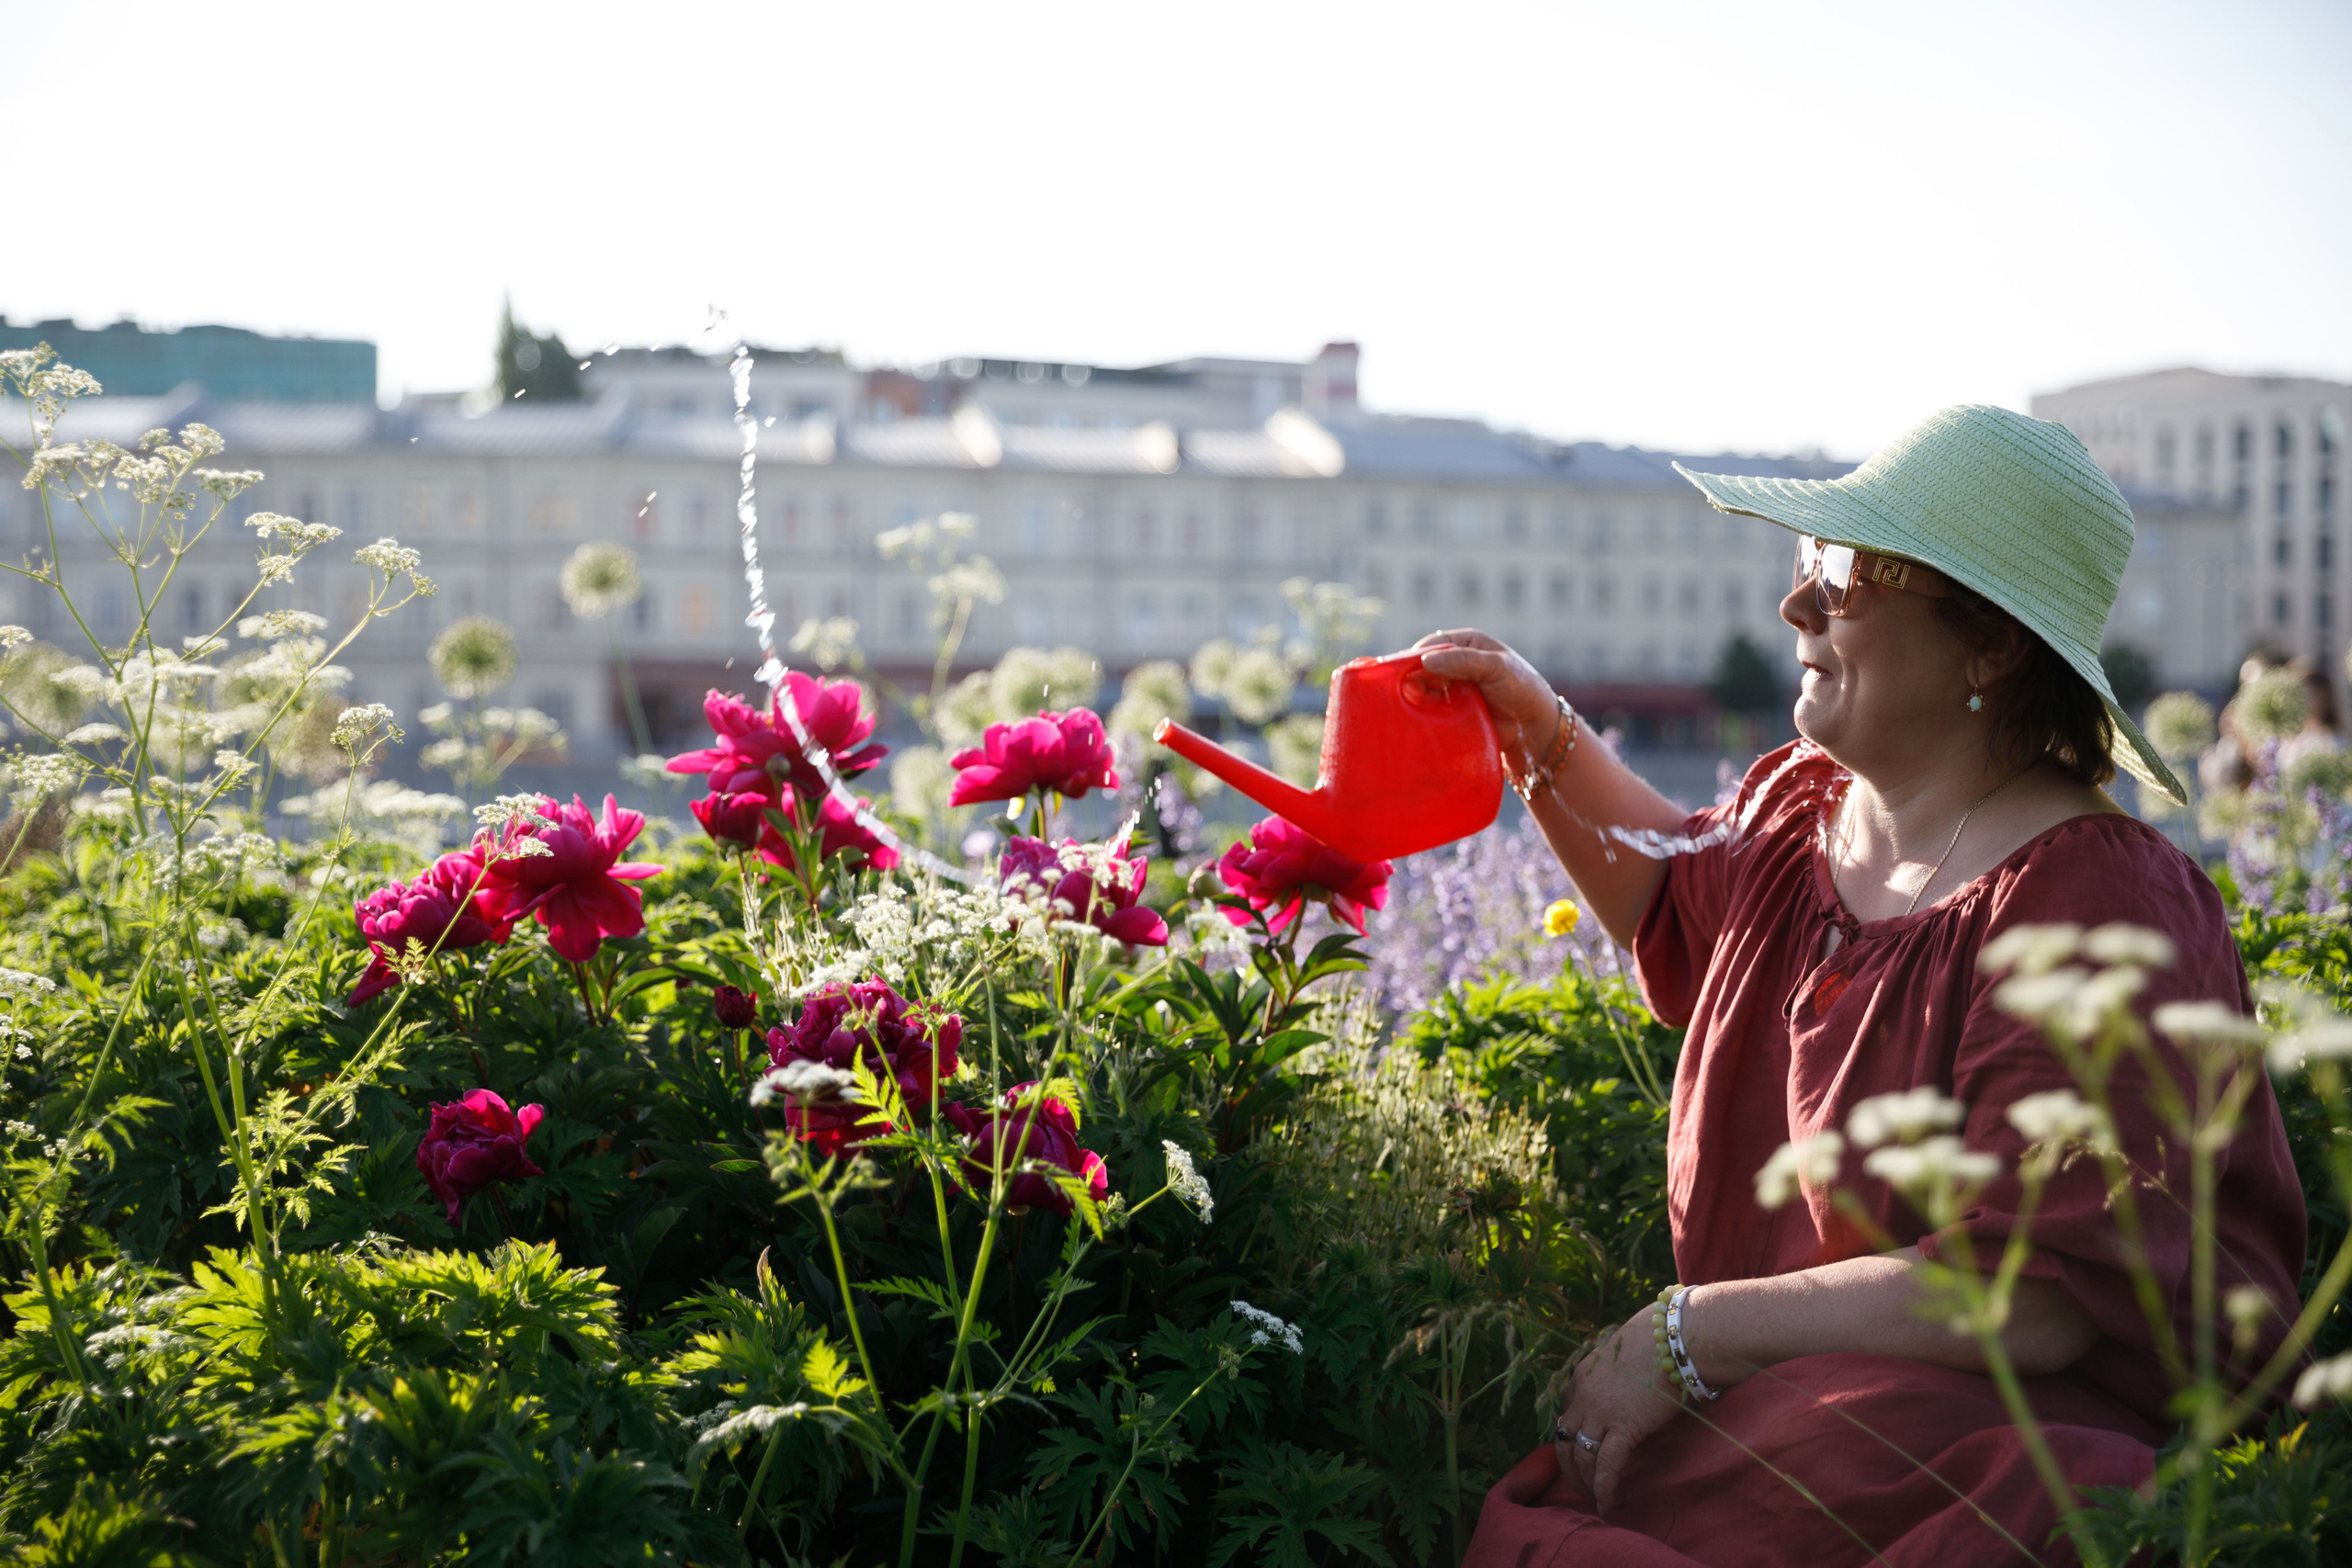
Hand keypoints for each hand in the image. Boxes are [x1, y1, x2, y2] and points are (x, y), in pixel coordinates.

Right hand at [1408, 629, 1559, 763]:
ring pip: (1424, 691)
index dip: (1416, 657)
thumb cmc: (1522, 687)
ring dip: (1416, 699)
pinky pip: (1431, 712)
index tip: (1404, 672)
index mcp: (1466, 645)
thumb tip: (1426, 661)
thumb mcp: (1495, 667)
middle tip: (1409, 693)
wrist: (1536, 728)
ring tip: (1411, 709)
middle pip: (1423, 668)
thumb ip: (1463, 661)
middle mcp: (1456, 665)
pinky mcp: (1452, 714)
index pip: (1432, 645)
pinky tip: (1417, 721)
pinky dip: (1423, 715)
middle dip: (1414, 679)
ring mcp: (1453, 690)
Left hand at [1552, 1306, 1683, 1513]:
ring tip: (1594, 1500)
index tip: (1578, 1448)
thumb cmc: (1659, 1339)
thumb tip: (1631, 1385)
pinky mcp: (1623, 1427)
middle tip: (1579, 1485)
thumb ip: (1619, 1372)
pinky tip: (1607, 1505)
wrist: (1674, 1337)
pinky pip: (1606, 1466)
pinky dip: (1604, 1489)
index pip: (1566, 1411)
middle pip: (1565, 1438)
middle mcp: (1584, 1395)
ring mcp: (1600, 1412)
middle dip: (1569, 1466)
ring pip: (1581, 1456)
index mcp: (1583, 1374)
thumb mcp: (1625, 1353)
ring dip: (1585, 1483)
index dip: (1570, 1434)